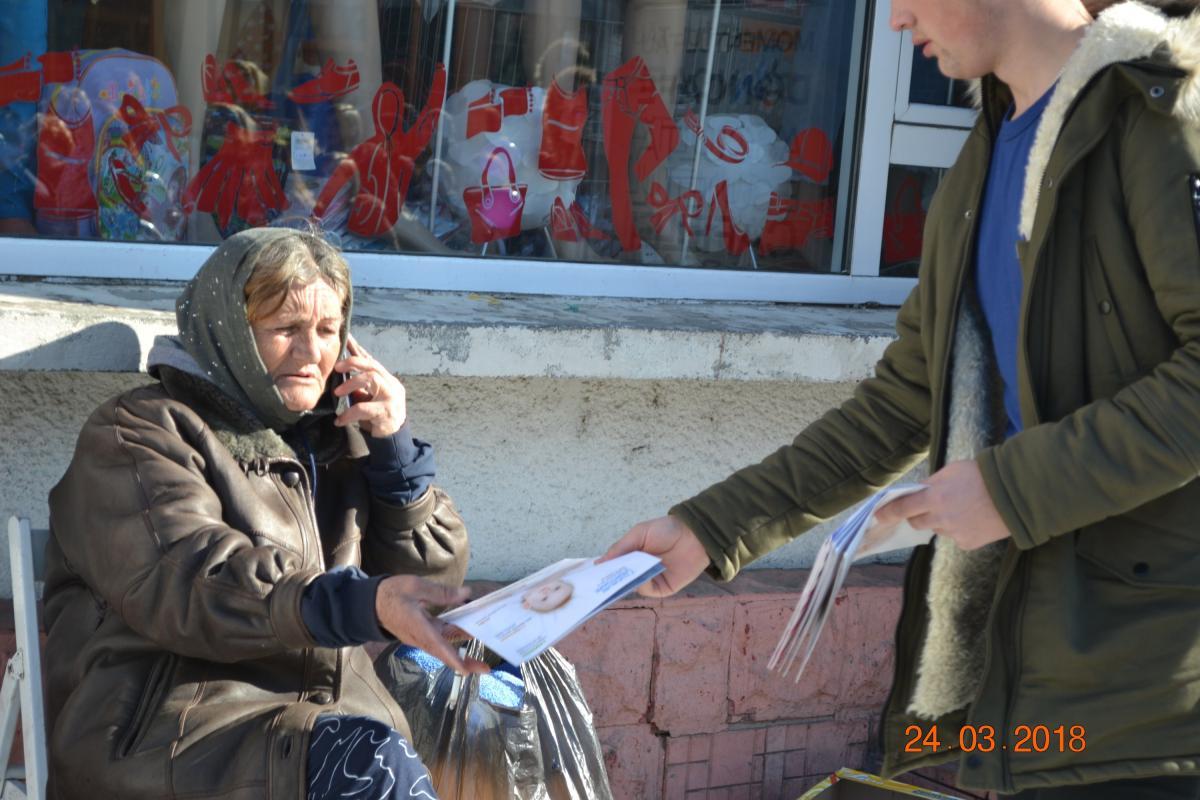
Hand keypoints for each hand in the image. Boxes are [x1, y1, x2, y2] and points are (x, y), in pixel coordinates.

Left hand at [333, 335, 406, 436]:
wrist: (394, 439)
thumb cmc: (378, 417)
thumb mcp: (368, 398)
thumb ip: (359, 387)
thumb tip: (340, 373)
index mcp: (386, 379)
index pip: (370, 360)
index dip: (357, 349)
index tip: (346, 337)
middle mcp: (391, 385)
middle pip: (372, 365)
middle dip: (352, 362)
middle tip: (336, 367)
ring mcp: (391, 397)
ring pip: (371, 379)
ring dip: (351, 383)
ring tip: (337, 393)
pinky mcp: (387, 412)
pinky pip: (365, 408)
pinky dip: (349, 414)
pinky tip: (340, 420)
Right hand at [375, 575, 489, 673]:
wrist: (371, 604)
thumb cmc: (392, 593)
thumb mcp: (415, 586)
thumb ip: (441, 592)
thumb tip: (466, 595)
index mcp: (418, 626)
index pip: (437, 645)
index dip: (452, 658)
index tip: (466, 670)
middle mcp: (420, 637)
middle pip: (444, 653)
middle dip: (464, 662)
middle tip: (486, 669)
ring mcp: (420, 638)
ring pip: (444, 648)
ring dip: (462, 653)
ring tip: (481, 657)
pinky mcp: (422, 635)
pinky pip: (440, 641)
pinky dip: (455, 640)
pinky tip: (468, 632)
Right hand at [600, 515, 710, 597]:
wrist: (693, 535)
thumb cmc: (666, 530)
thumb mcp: (639, 533)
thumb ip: (620, 548)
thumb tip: (599, 562)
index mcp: (631, 555)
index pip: (613, 566)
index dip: (602, 570)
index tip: (589, 575)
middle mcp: (638, 569)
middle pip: (620, 579)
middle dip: (610, 580)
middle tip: (597, 582)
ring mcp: (649, 580)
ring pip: (631, 586)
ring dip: (626, 581)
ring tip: (620, 575)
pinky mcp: (662, 589)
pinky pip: (646, 590)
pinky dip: (642, 584)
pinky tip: (642, 575)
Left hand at [872, 460, 1010, 550]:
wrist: (1017, 493)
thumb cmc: (983, 475)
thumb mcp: (952, 471)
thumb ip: (931, 484)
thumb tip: (918, 492)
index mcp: (935, 497)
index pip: (902, 508)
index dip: (887, 513)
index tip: (877, 516)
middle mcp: (942, 518)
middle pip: (917, 523)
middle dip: (918, 515)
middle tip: (930, 506)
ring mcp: (955, 533)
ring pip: (938, 529)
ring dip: (941, 521)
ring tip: (962, 508)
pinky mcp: (968, 544)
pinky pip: (955, 537)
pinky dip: (960, 529)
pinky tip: (974, 518)